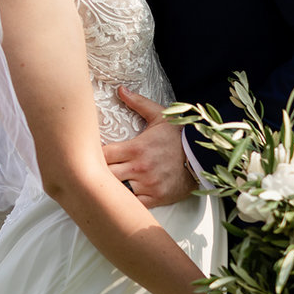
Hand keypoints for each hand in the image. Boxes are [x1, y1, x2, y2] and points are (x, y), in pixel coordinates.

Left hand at [103, 86, 197, 207]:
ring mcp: (148, 185)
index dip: (93, 155)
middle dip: (97, 172)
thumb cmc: (179, 137)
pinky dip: (126, 201)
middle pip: (106, 174)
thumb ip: (138, 103)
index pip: (103, 154)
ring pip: (118, 190)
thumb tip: (120, 89)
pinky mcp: (156, 198)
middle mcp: (140, 168)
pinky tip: (122, 195)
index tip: (89, 154)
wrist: (204, 156)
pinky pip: (133, 204)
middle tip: (92, 170)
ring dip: (111, 187)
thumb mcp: (160, 116)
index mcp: (136, 148)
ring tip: (103, 183)